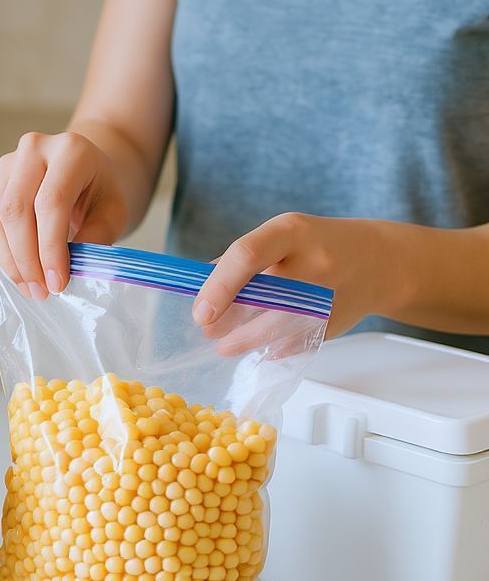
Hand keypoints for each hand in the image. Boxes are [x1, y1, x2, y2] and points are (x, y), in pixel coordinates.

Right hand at [0, 131, 128, 298]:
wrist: (88, 170)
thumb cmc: (101, 190)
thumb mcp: (112, 212)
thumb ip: (94, 237)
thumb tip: (63, 271)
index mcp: (70, 149)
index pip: (51, 202)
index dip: (51, 248)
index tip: (57, 283)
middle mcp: (34, 148)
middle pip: (17, 210)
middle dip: (27, 259)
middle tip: (41, 291)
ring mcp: (9, 162)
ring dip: (11, 260)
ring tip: (30, 287)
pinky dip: (2, 251)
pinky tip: (19, 271)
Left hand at [193, 213, 394, 344]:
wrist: (381, 261)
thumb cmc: (319, 245)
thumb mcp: (282, 236)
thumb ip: (244, 259)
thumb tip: (202, 287)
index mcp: (291, 231)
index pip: (247, 254)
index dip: (219, 287)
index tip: (200, 312)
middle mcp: (314, 260)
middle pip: (263, 298)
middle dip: (229, 321)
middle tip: (207, 331)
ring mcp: (329, 293)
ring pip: (279, 327)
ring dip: (246, 341)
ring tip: (225, 346)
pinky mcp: (336, 321)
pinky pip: (297, 342)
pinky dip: (274, 347)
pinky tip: (260, 349)